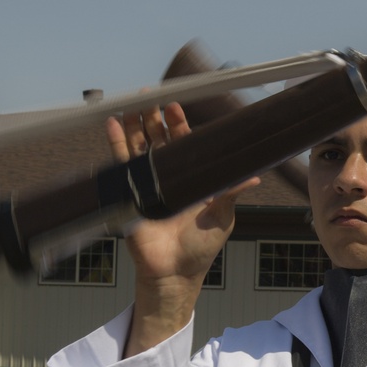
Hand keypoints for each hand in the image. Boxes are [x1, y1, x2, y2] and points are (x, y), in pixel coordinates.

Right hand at [109, 102, 258, 354]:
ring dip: (133, 125)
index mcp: (191, 180)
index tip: (176, 107)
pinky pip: (120, 165)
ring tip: (131, 103)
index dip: (178, 125)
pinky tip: (112, 124)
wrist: (176, 272)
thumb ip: (231, 193)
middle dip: (153, 117)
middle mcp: (168, 178)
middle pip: (158, 140)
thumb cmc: (201, 247)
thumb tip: (254, 177)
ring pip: (138, 148)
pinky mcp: (129, 194)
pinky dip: (116, 144)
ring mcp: (146, 184)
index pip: (184, 145)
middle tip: (150, 95)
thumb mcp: (222, 217)